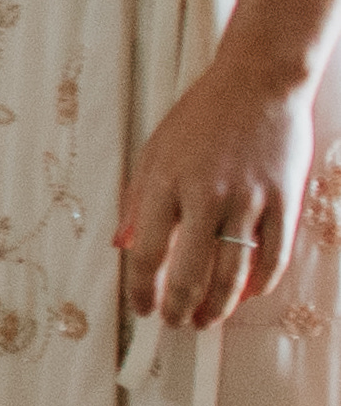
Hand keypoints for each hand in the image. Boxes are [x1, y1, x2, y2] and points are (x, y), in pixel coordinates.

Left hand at [117, 44, 312, 334]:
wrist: (258, 83)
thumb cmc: (201, 116)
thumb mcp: (154, 151)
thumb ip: (138, 201)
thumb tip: (121, 245)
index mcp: (165, 182)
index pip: (146, 252)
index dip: (141, 289)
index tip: (140, 308)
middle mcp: (205, 194)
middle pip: (189, 271)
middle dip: (179, 307)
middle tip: (175, 323)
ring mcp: (248, 199)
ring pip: (233, 272)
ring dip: (218, 306)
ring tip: (206, 320)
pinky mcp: (284, 201)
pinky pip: (274, 257)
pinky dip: (259, 285)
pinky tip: (245, 296)